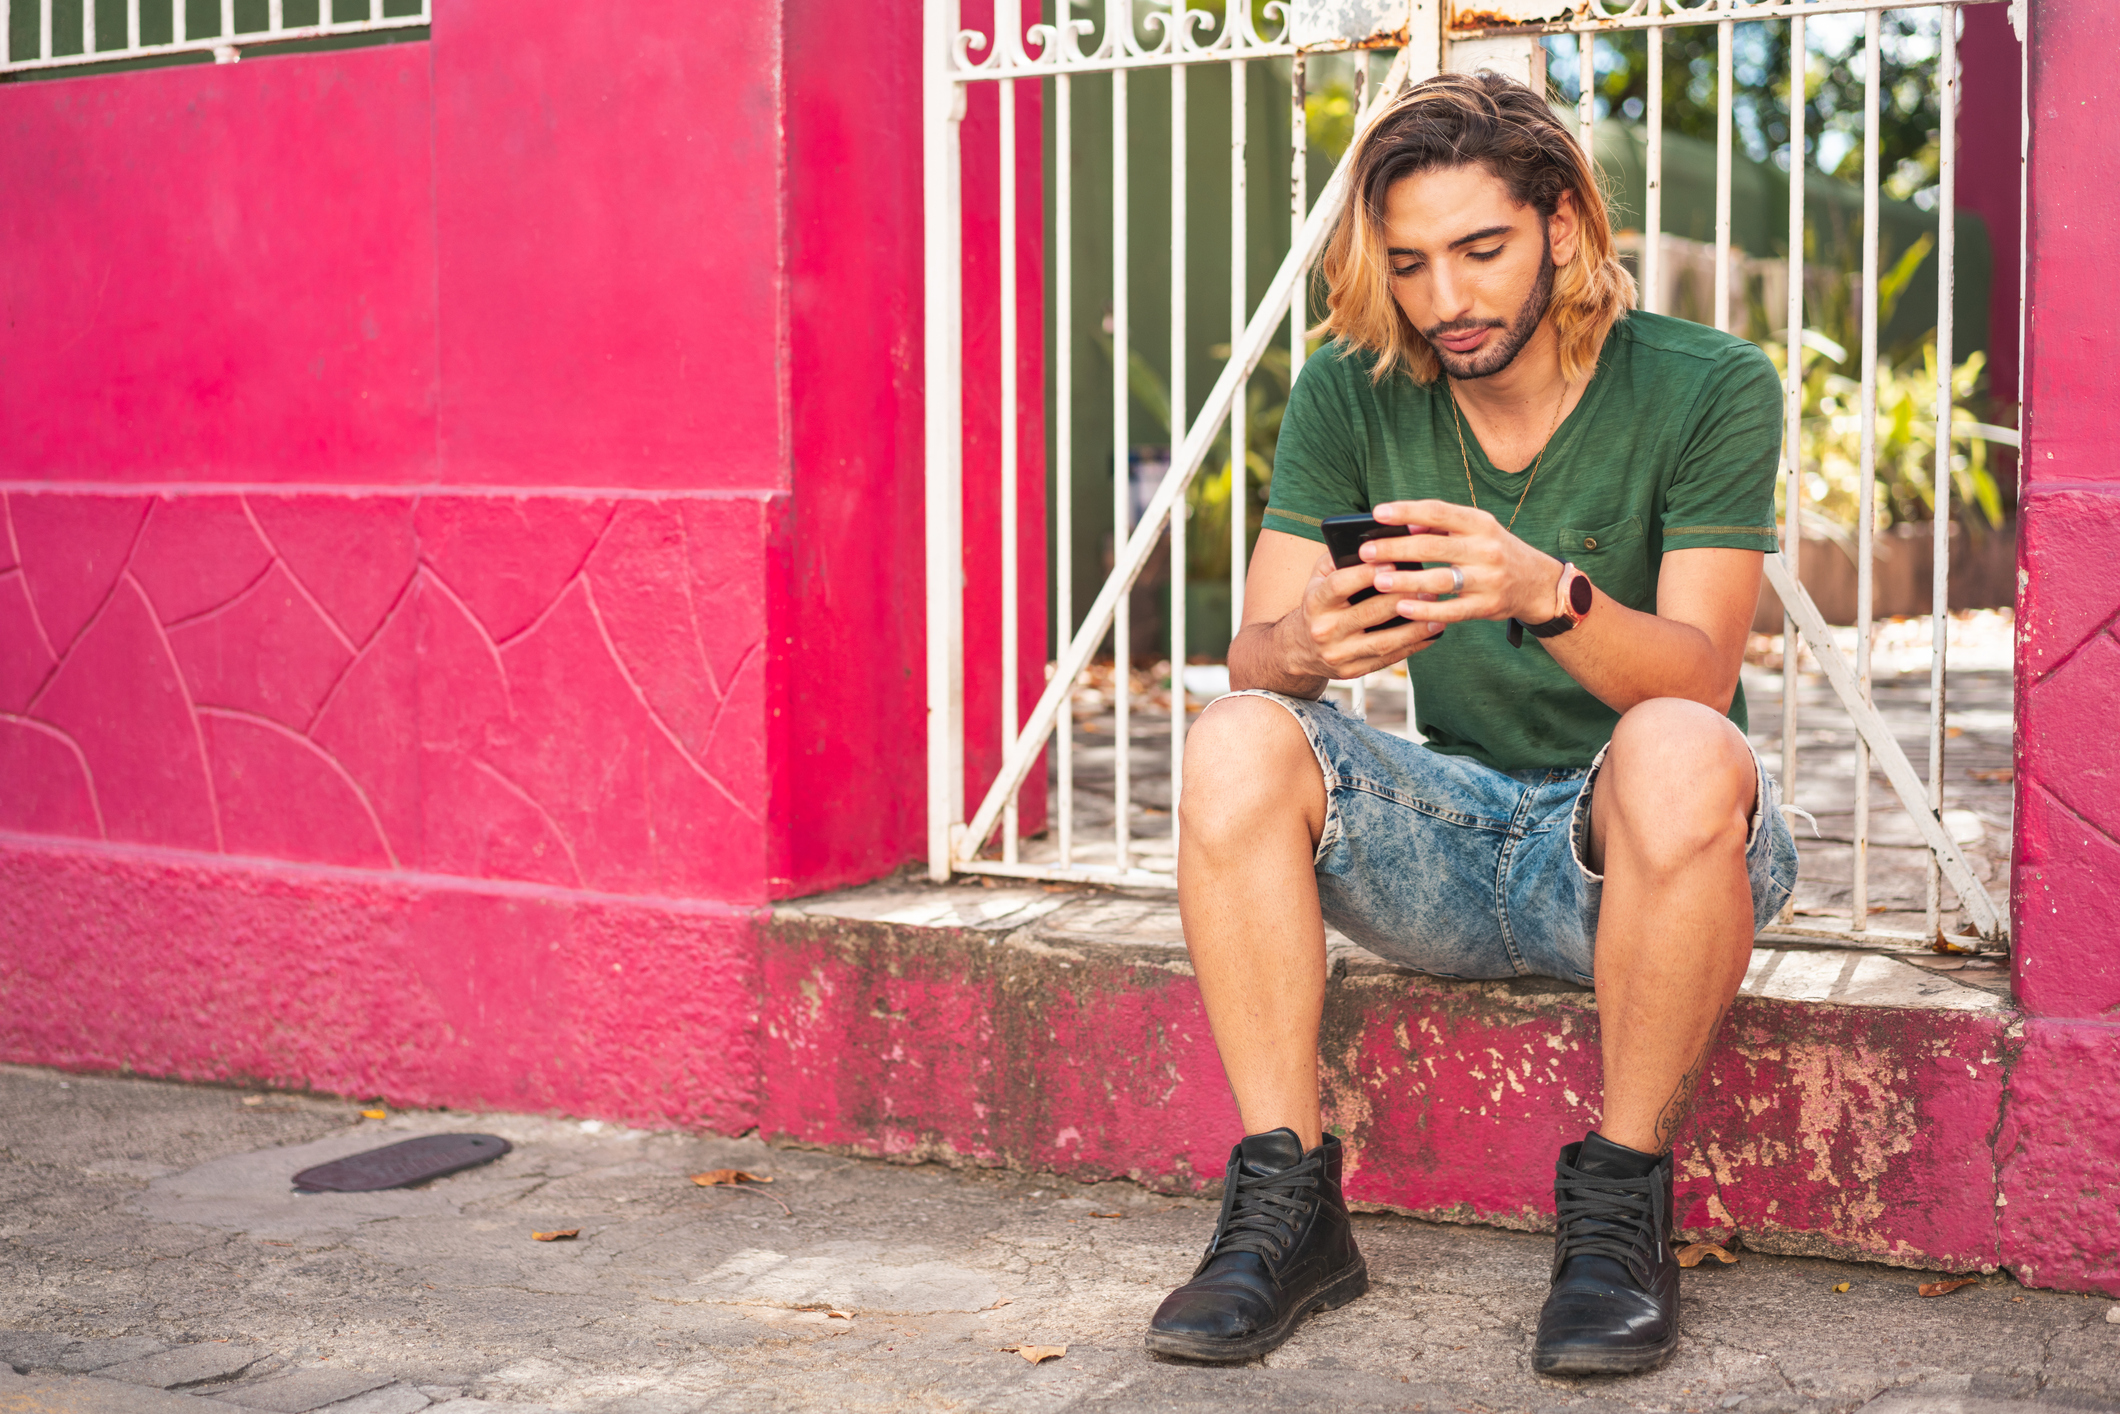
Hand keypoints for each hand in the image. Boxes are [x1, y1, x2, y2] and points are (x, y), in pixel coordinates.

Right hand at [1275, 551, 1448, 684]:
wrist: (1301, 648)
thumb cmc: (1320, 603)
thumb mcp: (1319, 578)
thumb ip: (1339, 558)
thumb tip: (1373, 542)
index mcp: (1315, 602)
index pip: (1339, 585)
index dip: (1366, 574)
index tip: (1394, 562)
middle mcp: (1324, 630)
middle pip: (1367, 614)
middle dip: (1400, 600)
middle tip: (1428, 588)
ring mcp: (1338, 654)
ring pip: (1381, 642)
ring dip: (1413, 629)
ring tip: (1438, 614)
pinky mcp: (1352, 671)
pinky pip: (1387, 659)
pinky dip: (1412, 647)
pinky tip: (1431, 634)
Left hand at [1358, 500, 1563, 624]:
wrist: (1536, 583)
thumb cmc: (1494, 551)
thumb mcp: (1476, 530)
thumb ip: (1443, 524)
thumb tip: (1406, 522)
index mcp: (1480, 523)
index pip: (1439, 511)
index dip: (1407, 511)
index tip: (1378, 513)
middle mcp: (1486, 549)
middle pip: (1434, 546)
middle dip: (1396, 549)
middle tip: (1366, 552)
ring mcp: (1488, 579)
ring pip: (1440, 580)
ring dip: (1406, 581)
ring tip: (1378, 580)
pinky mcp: (1487, 606)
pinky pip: (1451, 610)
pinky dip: (1425, 610)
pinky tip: (1403, 608)